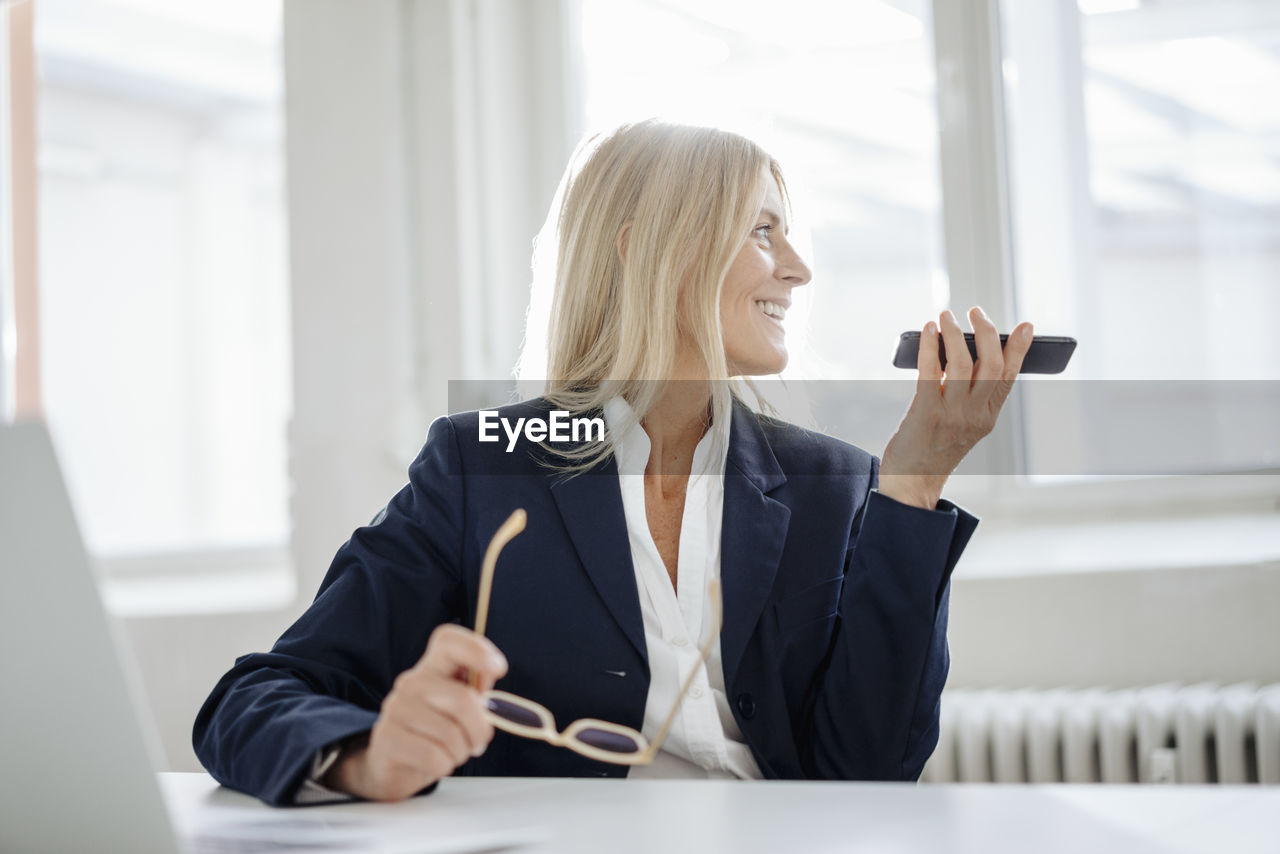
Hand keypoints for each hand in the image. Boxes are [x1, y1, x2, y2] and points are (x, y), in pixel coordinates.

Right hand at [323, 624, 507, 801]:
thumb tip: (492, 684)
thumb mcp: (458, 708)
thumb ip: (477, 692)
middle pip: (464, 700)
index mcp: (432, 668)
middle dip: (480, 729)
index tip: (498, 670)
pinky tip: (435, 762)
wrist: (393, 764)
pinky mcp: (387, 739)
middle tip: (477, 742)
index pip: (449, 640)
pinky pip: (433, 757)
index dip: (477, 649)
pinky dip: (443, 766)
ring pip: (450, 734)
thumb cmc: (434, 731)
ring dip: (461, 751)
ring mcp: (396, 709)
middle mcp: (411, 682)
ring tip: (451, 752)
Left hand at [878, 307, 1032, 508]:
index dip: (1019, 349)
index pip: (1009, 377)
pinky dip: (930, 346)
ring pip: (961, 363)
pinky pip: (930, 372)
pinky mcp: (926, 414)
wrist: (912, 482)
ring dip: (954, 333)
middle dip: (986, 332)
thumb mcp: (962, 422)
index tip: (1026, 326)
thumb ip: (967, 392)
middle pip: (991, 365)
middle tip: (974, 311)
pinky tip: (928, 331)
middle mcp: (975, 415)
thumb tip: (961, 348)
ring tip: (946, 315)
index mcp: (988, 417)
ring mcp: (952, 416)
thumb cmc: (933, 446)